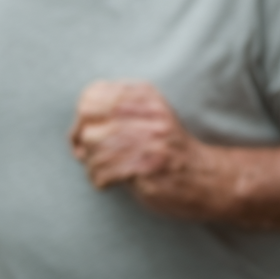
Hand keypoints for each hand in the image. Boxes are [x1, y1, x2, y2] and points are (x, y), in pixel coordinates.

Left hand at [69, 81, 226, 219]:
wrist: (205, 178)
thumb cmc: (167, 152)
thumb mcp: (147, 120)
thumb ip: (116, 116)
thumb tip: (74, 133)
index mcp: (146, 96)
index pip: (93, 95)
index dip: (82, 118)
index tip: (87, 135)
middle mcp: (148, 112)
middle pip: (88, 121)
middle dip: (82, 142)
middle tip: (92, 157)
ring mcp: (150, 138)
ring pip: (93, 147)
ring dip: (93, 166)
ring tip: (108, 172)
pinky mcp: (149, 165)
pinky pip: (103, 171)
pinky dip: (101, 181)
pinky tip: (113, 183)